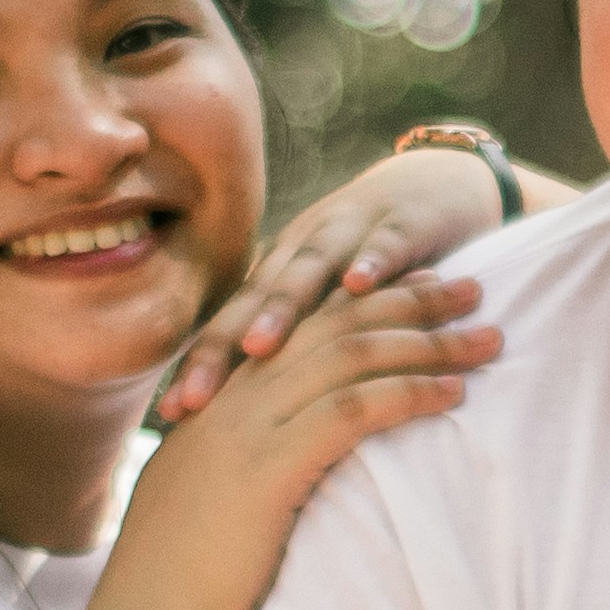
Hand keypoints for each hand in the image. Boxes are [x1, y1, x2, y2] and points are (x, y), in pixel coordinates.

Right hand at [87, 268, 498, 609]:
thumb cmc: (182, 574)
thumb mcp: (212, 494)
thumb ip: (247, 458)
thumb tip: (289, 456)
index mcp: (222, 394)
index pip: (304, 320)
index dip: (367, 297)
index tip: (421, 284)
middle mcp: (234, 393)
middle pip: (336, 323)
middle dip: (411, 301)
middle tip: (473, 289)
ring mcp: (249, 425)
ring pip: (353, 357)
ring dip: (429, 343)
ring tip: (489, 339)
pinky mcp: (269, 466)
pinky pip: (353, 411)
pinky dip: (410, 394)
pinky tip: (455, 393)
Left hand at [150, 135, 538, 423]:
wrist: (439, 185)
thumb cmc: (376, 265)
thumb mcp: (332, 306)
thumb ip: (298, 353)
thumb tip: (252, 424)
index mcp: (280, 274)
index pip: (232, 325)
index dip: (200, 367)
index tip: (170, 416)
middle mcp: (302, 250)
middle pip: (253, 302)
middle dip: (220, 350)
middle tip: (193, 398)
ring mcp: (349, 231)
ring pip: (309, 269)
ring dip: (282, 306)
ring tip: (258, 347)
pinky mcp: (402, 221)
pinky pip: (385, 241)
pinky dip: (372, 261)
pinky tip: (359, 286)